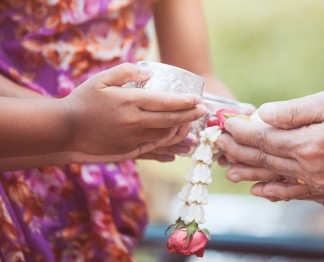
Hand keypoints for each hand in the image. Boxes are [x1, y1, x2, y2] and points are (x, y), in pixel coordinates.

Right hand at [62, 63, 207, 155]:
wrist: (65, 130)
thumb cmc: (82, 101)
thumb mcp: (101, 79)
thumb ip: (126, 71)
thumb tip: (150, 73)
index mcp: (130, 102)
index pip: (165, 102)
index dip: (185, 101)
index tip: (198, 99)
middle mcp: (135, 122)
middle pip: (170, 120)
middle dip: (191, 115)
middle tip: (204, 111)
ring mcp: (133, 139)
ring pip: (165, 136)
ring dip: (183, 131)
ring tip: (194, 126)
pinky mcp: (129, 151)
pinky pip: (155, 149)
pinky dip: (169, 147)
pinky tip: (178, 146)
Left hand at [216, 88, 323, 202]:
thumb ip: (295, 111)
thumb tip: (263, 114)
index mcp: (309, 144)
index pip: (263, 139)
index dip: (240, 131)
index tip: (225, 124)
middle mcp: (312, 170)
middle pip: (265, 161)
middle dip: (239, 152)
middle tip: (219, 146)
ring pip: (277, 181)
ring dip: (251, 176)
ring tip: (229, 173)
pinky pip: (298, 195)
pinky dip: (277, 192)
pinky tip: (264, 191)